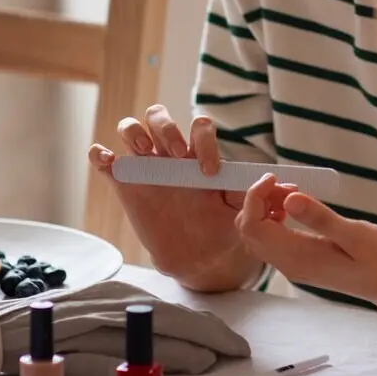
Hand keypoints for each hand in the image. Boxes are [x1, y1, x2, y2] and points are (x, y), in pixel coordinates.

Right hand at [89, 105, 258, 289]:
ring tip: (145, 154)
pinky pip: (103, 159)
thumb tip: (275, 183)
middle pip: (160, 117)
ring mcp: (146, 167)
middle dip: (166, 128)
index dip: (203, 140)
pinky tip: (108, 160)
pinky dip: (100, 154)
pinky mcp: (124, 184)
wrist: (199, 258)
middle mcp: (171, 155)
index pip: (200, 128)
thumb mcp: (242, 217)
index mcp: (200, 156)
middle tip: (174, 154)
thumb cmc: (223, 230)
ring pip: (131, 128)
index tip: (209, 171)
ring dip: (134, 133)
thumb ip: (256, 200)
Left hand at [235, 175, 376, 310]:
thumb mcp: (355, 234)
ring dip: (266, 208)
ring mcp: (295, 266)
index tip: (274, 177)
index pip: (253, 228)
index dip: (254, 198)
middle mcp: (290, 265)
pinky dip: (276, 217)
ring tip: (295, 190)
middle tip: (288, 182)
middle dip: (258, 201)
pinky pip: (274, 238)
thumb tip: (289, 199)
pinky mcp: (302, 261)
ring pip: (259, 234)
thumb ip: (320, 218)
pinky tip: (298, 205)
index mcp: (298, 258)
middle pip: (249, 231)